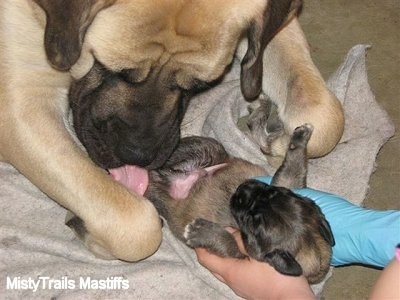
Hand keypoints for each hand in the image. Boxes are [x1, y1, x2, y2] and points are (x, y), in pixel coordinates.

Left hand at [195, 228, 314, 299]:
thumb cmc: (276, 276)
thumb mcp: (259, 253)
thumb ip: (241, 241)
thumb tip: (227, 231)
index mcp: (230, 272)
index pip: (205, 259)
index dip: (199, 246)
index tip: (198, 233)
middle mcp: (231, 282)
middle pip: (213, 266)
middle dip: (210, 251)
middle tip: (214, 235)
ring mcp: (240, 288)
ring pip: (224, 271)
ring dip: (223, 257)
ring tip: (229, 241)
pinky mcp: (250, 290)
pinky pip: (235, 275)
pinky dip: (234, 264)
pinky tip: (244, 255)